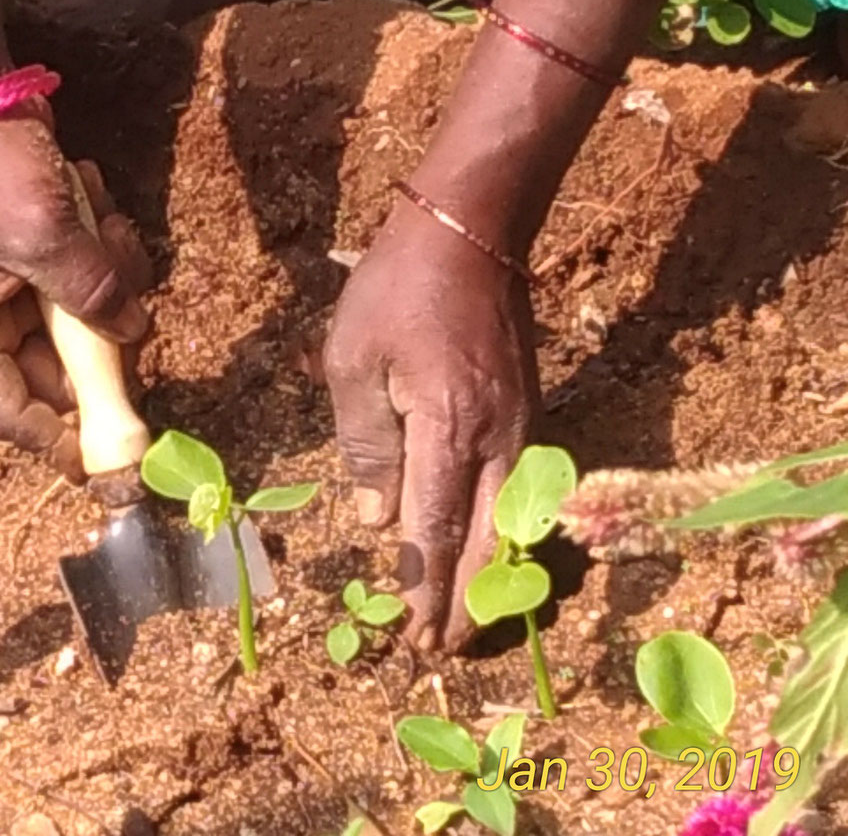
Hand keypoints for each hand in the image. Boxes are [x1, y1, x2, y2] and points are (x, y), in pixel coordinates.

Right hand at [0, 106, 150, 480]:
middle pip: (48, 374)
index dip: (59, 442)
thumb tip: (130, 334)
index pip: (8, 414)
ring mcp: (3, 285)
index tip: (112, 460)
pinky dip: (98, 249)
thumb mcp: (47, 234)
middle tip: (137, 322)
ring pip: (72, 324)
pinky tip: (94, 201)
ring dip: (105, 286)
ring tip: (109, 231)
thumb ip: (92, 294)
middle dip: (100, 348)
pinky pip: (76, 279)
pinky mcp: (27, 253)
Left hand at [322, 200, 538, 651]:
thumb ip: (366, 444)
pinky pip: (520, 490)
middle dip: (464, 602)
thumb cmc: (397, 288)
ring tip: (467, 620)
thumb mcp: (352, 361)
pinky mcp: (528, 411)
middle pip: (486, 542)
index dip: (423, 587)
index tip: (413, 635)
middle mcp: (499, 437)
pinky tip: (486, 552)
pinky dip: (504, 532)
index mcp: (450, 428)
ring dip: (489, 575)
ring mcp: (522, 425)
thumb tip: (381, 520)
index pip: (436, 529)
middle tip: (443, 651)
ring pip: (512, 522)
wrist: (472, 229)